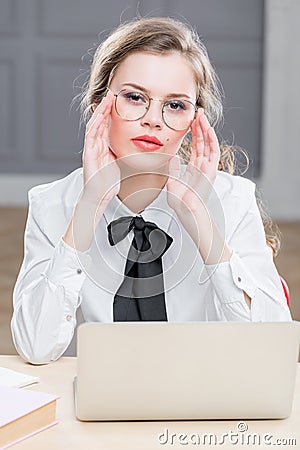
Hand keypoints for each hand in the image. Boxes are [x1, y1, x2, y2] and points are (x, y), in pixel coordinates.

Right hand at [82, 91, 119, 207]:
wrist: (100, 197)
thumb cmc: (108, 184)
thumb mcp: (118, 164)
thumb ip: (120, 153)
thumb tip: (132, 147)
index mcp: (103, 148)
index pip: (106, 126)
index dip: (111, 113)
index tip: (118, 101)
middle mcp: (95, 146)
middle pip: (99, 122)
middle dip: (105, 108)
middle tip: (112, 94)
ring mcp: (91, 150)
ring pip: (94, 126)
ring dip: (100, 112)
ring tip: (107, 100)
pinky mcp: (88, 155)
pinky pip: (91, 137)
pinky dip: (95, 125)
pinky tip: (100, 116)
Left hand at [166, 109, 219, 216]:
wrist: (186, 211)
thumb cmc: (181, 202)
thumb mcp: (172, 181)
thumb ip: (173, 169)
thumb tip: (171, 158)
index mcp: (194, 168)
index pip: (195, 146)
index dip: (193, 133)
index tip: (190, 121)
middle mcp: (202, 166)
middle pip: (203, 141)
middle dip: (200, 126)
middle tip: (197, 112)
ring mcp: (208, 167)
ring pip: (209, 143)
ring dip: (206, 128)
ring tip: (202, 116)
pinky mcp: (211, 170)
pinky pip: (213, 151)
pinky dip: (211, 139)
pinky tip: (208, 128)